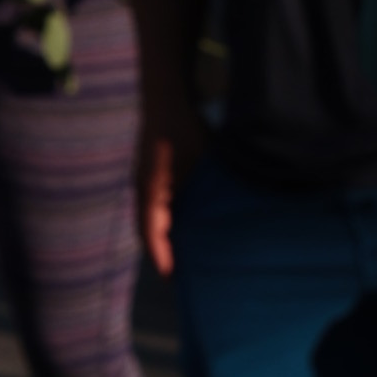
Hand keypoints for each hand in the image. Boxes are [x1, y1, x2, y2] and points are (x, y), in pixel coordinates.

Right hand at [138, 101, 208, 279]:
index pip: (152, 234)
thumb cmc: (185, 129)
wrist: (168, 97)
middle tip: (182, 276)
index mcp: (151, 192)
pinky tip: (188, 226)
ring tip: (186, 256)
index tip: (172, 279)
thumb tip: (232, 219)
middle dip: (164, 252)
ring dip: (167, 237)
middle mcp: (144, 191)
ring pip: (154, 219)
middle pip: (150, 231)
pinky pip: (158, 207)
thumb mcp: (202, 162)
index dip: (162, 257)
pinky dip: (169, 222)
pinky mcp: (155, 177)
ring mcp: (147, 184)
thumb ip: (211, 189)